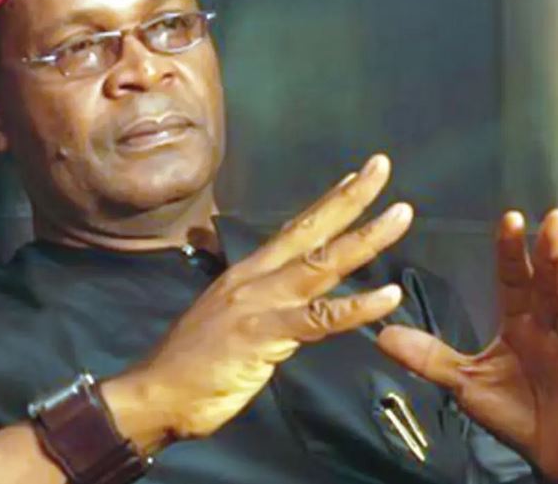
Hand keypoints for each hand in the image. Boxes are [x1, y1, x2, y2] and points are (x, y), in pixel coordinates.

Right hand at [103, 154, 412, 453]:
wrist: (156, 392)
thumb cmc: (192, 363)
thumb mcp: (231, 322)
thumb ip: (264, 307)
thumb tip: (292, 306)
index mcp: (247, 273)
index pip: (294, 229)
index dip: (327, 203)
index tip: (355, 178)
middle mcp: (255, 278)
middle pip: (310, 231)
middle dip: (349, 198)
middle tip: (382, 166)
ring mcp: (259, 302)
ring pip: (321, 264)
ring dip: (365, 238)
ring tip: (401, 215)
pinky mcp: (263, 334)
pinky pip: (319, 318)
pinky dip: (356, 307)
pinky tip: (388, 296)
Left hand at [377, 209, 557, 483]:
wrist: (553, 457)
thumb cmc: (515, 409)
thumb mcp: (464, 381)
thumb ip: (428, 356)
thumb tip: (383, 335)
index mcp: (521, 325)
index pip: (515, 281)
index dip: (512, 251)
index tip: (510, 217)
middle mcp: (549, 335)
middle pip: (550, 289)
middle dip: (551, 255)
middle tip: (556, 218)